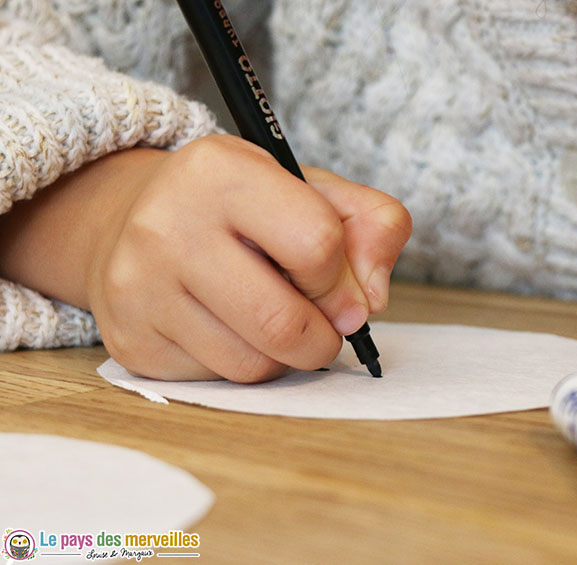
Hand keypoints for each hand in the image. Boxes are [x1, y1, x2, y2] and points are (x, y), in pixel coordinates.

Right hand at [0, 135, 410, 381]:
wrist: (129, 219)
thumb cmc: (238, 207)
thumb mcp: (310, 189)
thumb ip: (373, 224)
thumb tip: (373, 300)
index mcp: (221, 172)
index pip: (316, 244)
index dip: (342, 278)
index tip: (338, 286)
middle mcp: (168, 226)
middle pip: (283, 322)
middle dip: (323, 337)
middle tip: (323, 325)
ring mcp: (140, 289)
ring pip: (252, 364)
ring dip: (284, 356)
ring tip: (274, 319)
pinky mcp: (132, 342)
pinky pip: (218, 380)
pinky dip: (243, 364)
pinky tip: (232, 329)